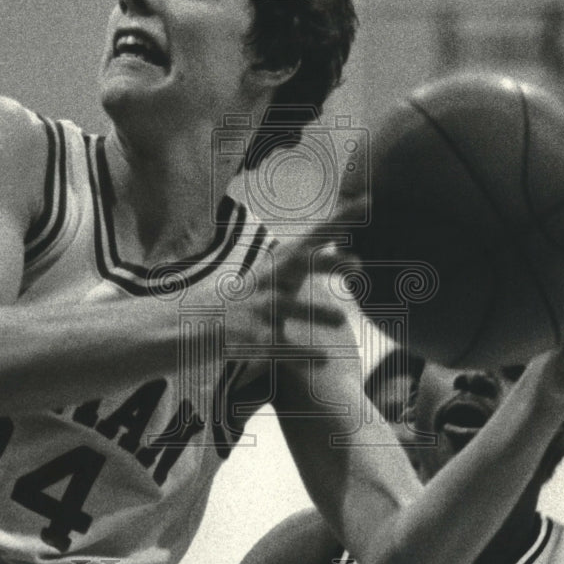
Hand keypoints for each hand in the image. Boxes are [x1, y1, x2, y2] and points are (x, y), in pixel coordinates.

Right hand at [187, 235, 344, 350]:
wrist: (197, 322)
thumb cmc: (249, 296)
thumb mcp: (275, 271)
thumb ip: (310, 258)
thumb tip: (345, 244)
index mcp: (278, 265)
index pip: (312, 237)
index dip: (338, 220)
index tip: (366, 202)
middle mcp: (268, 281)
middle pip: (297, 265)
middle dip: (326, 262)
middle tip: (359, 264)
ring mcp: (258, 309)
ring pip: (286, 307)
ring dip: (314, 311)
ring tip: (341, 320)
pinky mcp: (251, 338)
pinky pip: (278, 345)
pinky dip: (301, 354)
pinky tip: (324, 360)